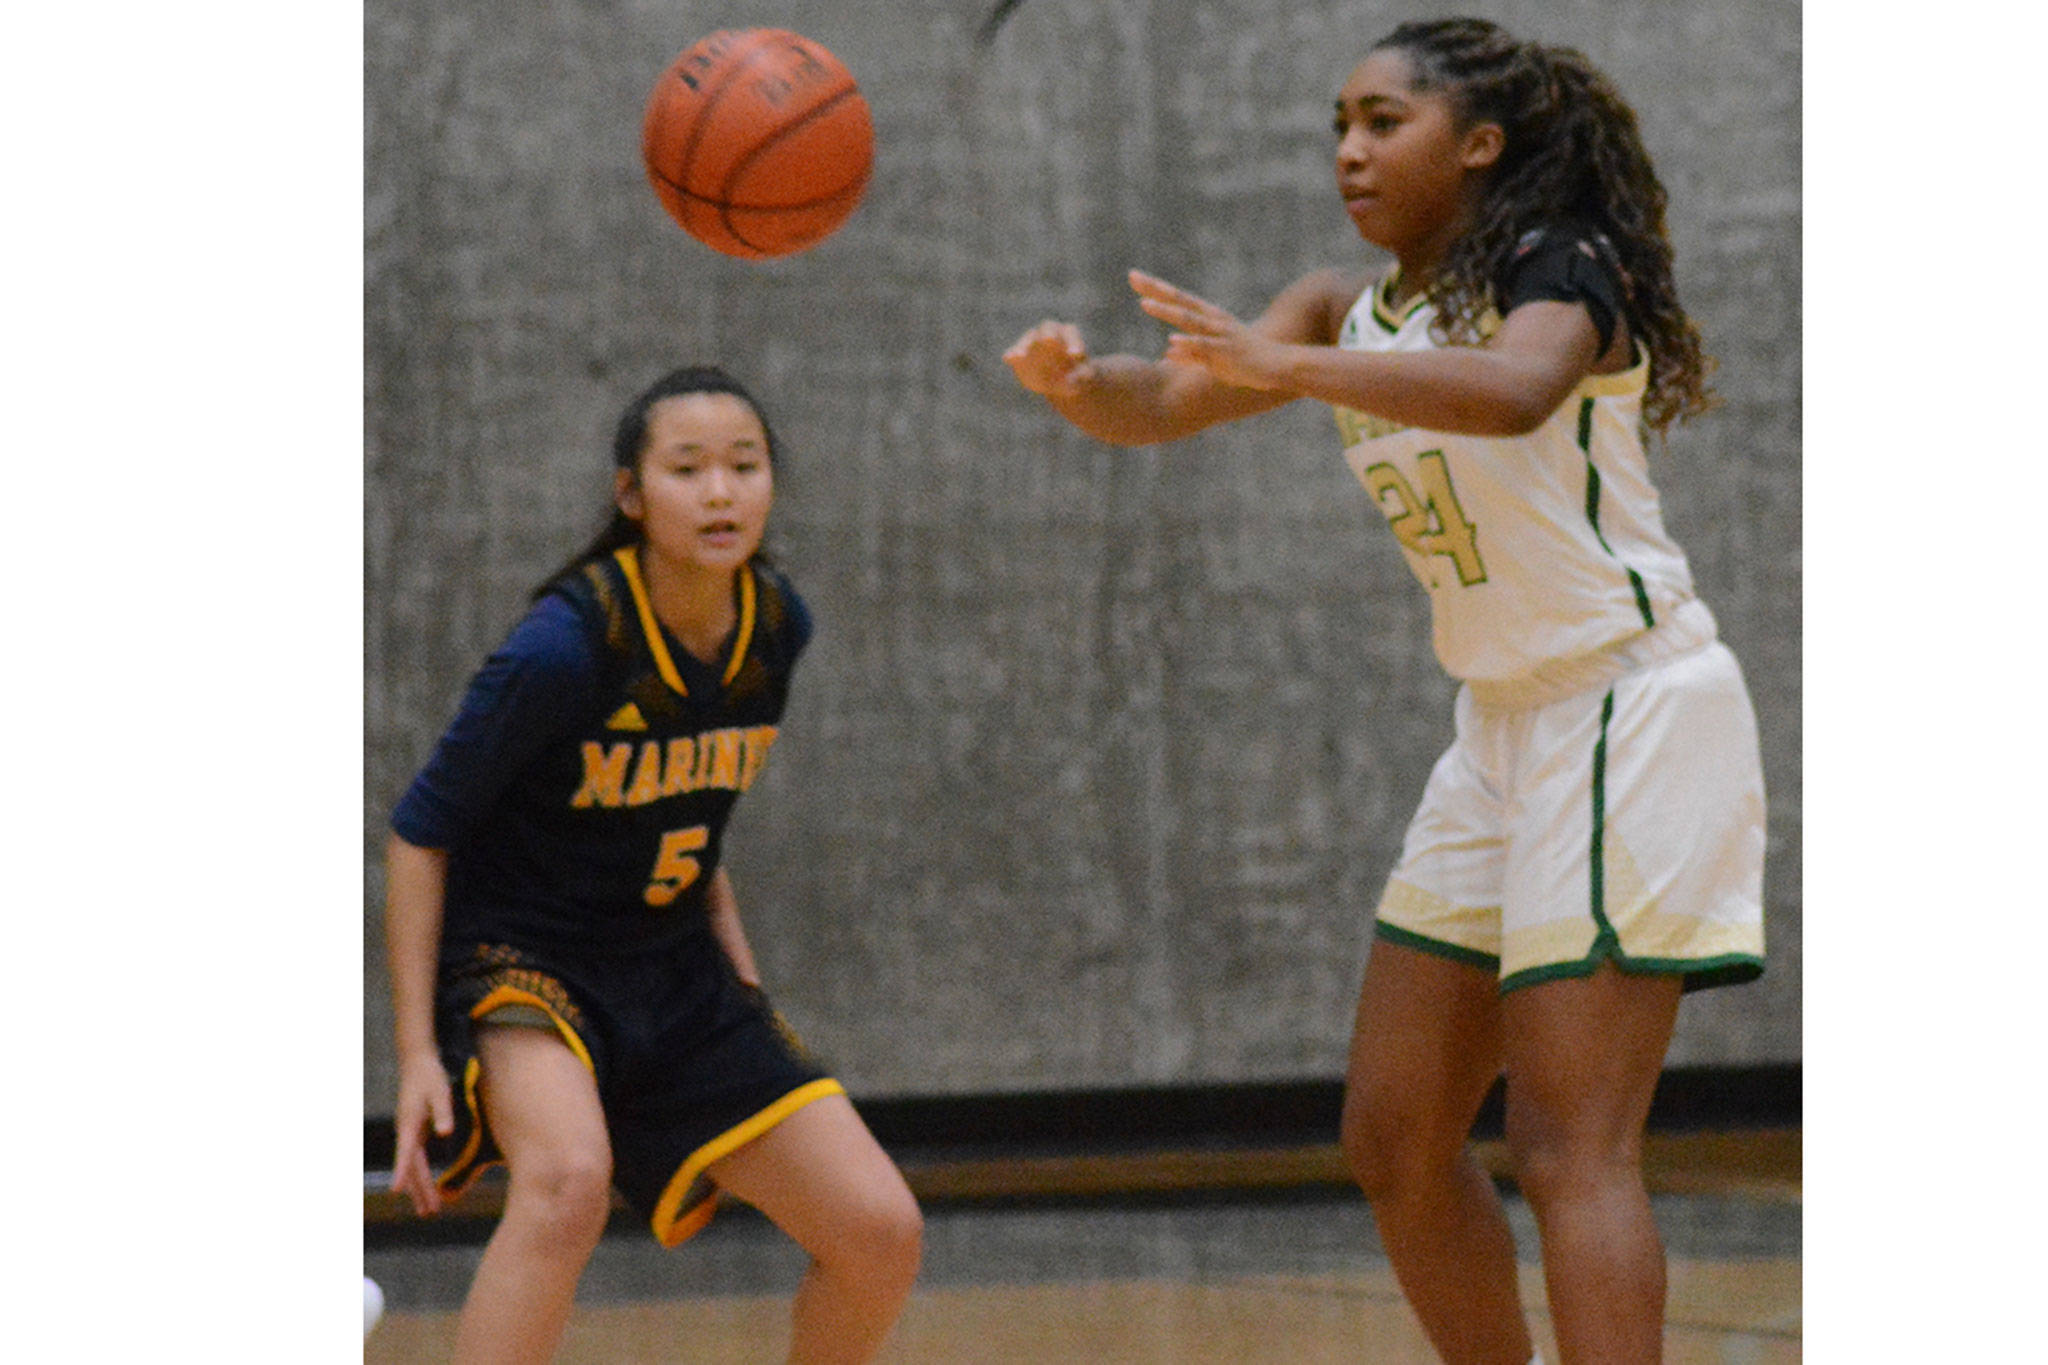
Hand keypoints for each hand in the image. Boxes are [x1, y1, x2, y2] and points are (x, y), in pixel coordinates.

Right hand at [390, 1052, 454, 1216]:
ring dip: (420, 1188)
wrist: (418, 1062)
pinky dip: (420, 1175)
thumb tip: (445, 1132)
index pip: (405, 1152)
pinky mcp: (414, 1131)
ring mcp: (408, 1132)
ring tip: (429, 1210)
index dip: (401, 1171)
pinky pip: (416, 1159)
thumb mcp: (440, 1091)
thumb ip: (443, 1111)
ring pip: (413, 1166)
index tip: (395, 1190)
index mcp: (409, 1124)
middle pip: (411, 1166)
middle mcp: (405, 1132)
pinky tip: (426, 1187)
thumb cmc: (429, 1076)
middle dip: (419, 1190)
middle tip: (429, 1213)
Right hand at [1003, 320, 1094, 397]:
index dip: (1074, 341)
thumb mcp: (1086, 376)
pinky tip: (1009, 359)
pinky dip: (1012, 355)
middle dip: (1049, 334)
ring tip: (1020, 355)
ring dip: (1024, 346)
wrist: (1062, 382)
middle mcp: (1050, 334)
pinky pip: (1014, 353)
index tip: (1076, 355)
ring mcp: (1033, 343)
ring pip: (1028, 339)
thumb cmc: (1078, 374)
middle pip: (1048, 328)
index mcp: (1068, 335)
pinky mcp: (1020, 356)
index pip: (1070, 332)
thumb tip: (1071, 380)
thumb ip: (1082, 376)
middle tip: (1049, 339)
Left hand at [1129, 269, 1288, 389]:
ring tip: (1144, 304)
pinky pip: (1204, 348)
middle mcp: (1214, 321)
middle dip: (1155, 289)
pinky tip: (1172, 341)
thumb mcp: (1214, 358)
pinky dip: (1188, 344)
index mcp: (1211, 318)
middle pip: (1180, 301)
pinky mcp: (1227, 353)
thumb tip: (1167, 351)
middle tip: (1132, 276)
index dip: (1156, 288)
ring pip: (1189, 320)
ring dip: (1167, 312)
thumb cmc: (1248, 362)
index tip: (1134, 277)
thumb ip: (1189, 354)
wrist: (1280, 366)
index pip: (1179, 299)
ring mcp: (1220, 335)